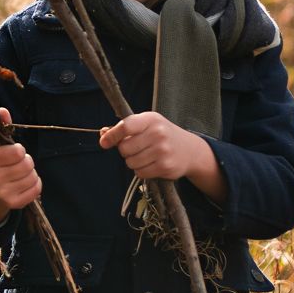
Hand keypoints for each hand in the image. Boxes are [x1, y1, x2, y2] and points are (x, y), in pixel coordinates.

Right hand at [0, 108, 41, 217]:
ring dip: (31, 172)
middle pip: (27, 164)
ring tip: (20, 173)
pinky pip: (37, 189)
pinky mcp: (14, 204)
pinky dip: (35, 183)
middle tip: (18, 163)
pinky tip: (24, 182)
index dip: (19, 150)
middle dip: (26, 161)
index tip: (14, 152)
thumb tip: (3, 110)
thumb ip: (1, 125)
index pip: (18, 151)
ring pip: (33, 176)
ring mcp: (3, 194)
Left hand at [98, 112, 226, 203]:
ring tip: (146, 156)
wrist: (190, 150)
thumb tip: (103, 134)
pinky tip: (152, 164)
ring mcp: (163, 151)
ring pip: (131, 163)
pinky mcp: (165, 167)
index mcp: (151, 119)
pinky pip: (140, 173)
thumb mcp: (146, 124)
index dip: (112, 135)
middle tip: (136, 148)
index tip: (104, 142)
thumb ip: (125, 128)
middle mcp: (158, 133)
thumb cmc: (162, 134)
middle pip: (124, 148)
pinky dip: (141, 171)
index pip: (126, 126)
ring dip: (133, 162)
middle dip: (125, 151)